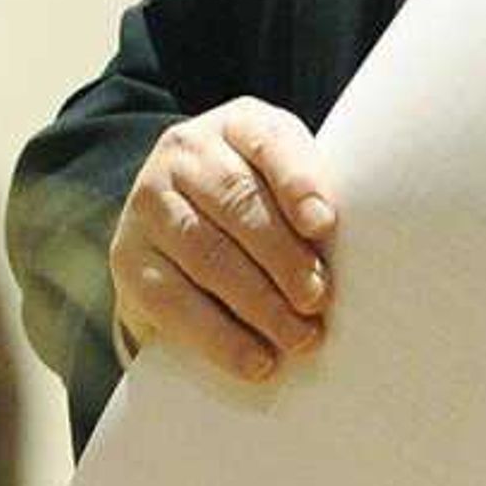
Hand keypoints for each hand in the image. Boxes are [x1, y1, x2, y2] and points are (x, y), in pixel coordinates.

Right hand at [110, 100, 337, 383]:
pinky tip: (256, 360)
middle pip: (236, 202)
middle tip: (317, 300)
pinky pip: (175, 301)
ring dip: (260, 303)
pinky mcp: (128, 258)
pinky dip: (220, 337)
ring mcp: (148, 204)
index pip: (268, 142)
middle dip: (283, 257)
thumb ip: (312, 203)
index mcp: (237, 125)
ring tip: (299, 337)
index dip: (297, 182)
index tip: (323, 225)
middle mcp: (184, 153)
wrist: (177, 225)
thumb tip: (357, 259)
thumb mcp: (285, 184)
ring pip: (206, 254)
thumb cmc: (257, 205)